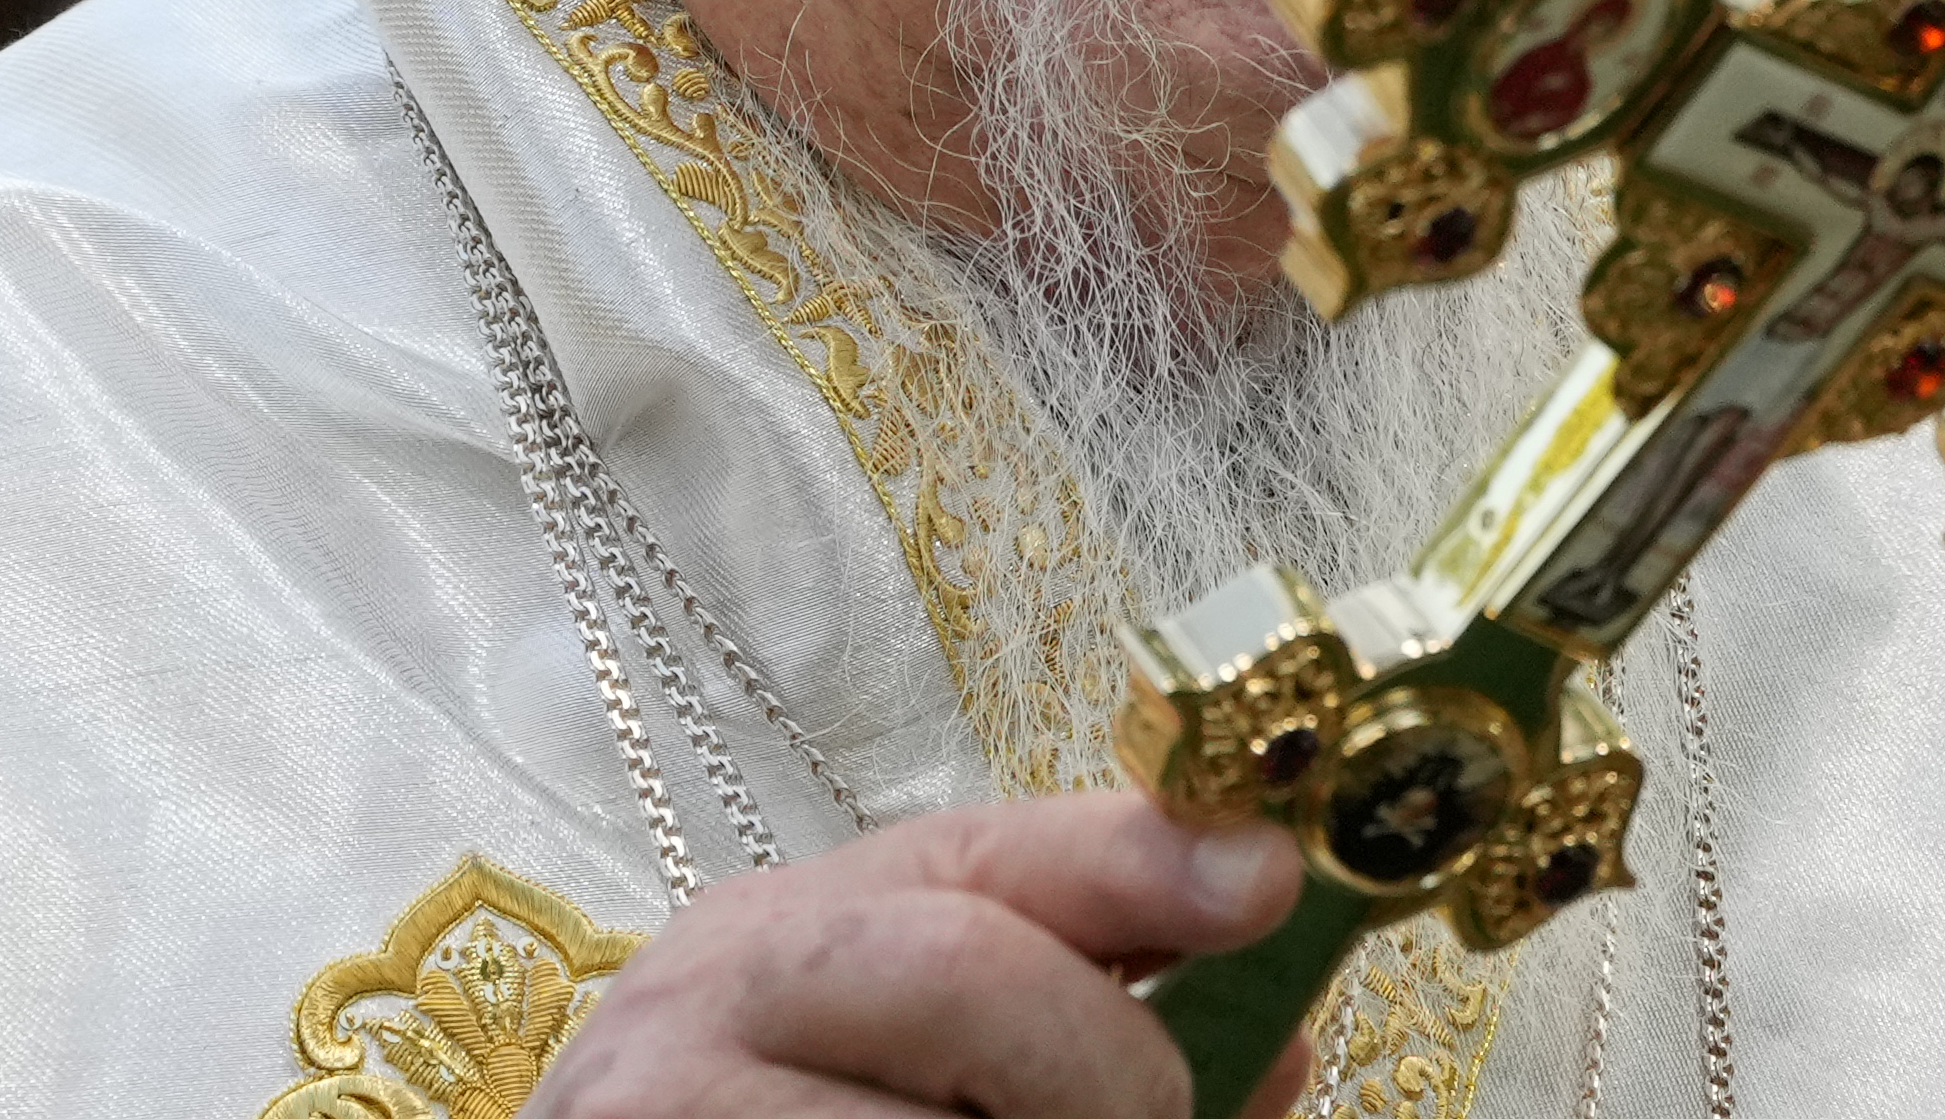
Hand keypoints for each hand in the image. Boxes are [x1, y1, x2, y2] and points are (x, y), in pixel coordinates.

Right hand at [524, 793, 1310, 1117]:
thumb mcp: (920, 1068)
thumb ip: (1089, 1040)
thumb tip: (1283, 1044)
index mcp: (806, 920)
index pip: (993, 851)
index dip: (1142, 858)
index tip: (1267, 879)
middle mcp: (720, 981)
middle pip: (965, 966)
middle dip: (1101, 1068)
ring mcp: (661, 1095)